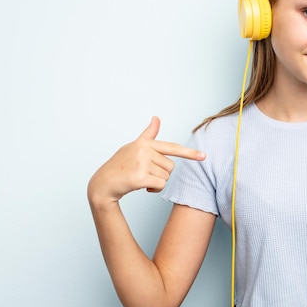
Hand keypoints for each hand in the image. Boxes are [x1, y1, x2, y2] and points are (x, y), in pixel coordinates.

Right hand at [87, 117, 204, 206]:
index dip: (189, 153)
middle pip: (170, 167)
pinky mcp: (140, 176)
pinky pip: (160, 185)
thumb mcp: (134, 146)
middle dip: (160, 173)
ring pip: (166, 177)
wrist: (102, 184)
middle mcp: (144, 150)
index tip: (203, 156)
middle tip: (143, 172)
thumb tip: (157, 118)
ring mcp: (142, 163)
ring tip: (140, 178)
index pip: (172, 147)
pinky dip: (153, 189)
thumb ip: (148, 134)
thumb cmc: (120, 165)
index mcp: (145, 143)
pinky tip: (140, 185)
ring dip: (155, 182)